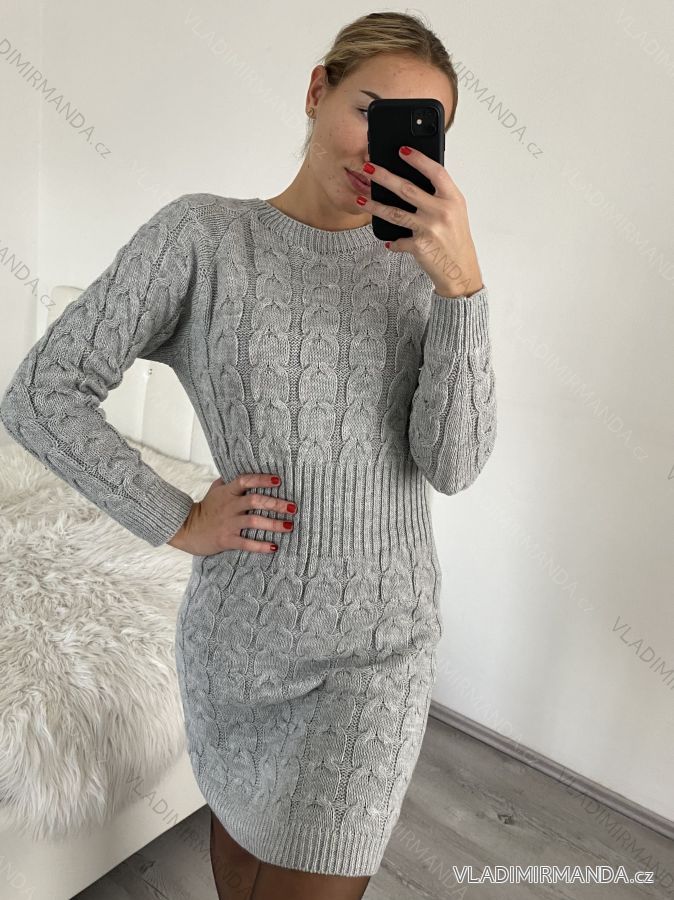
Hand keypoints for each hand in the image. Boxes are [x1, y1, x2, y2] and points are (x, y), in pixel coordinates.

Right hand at [167, 473, 296, 554]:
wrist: (187, 529)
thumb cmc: (205, 509)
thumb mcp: (214, 491)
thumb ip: (228, 482)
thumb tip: (238, 470)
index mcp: (228, 492)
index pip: (245, 481)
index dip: (262, 480)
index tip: (278, 481)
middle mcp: (229, 506)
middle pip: (255, 501)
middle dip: (276, 504)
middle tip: (292, 507)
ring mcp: (228, 523)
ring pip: (254, 521)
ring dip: (274, 524)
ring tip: (289, 526)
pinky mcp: (227, 539)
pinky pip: (246, 543)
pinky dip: (261, 546)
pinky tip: (274, 547)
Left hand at [358, 146, 483, 297]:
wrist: (460, 271)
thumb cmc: (456, 240)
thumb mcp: (456, 213)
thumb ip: (440, 196)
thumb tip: (416, 180)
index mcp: (453, 199)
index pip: (435, 172)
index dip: (418, 159)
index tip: (402, 150)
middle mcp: (442, 211)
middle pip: (407, 189)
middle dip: (384, 177)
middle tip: (368, 168)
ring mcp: (429, 228)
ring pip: (395, 213)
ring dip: (375, 205)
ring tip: (362, 199)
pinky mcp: (419, 245)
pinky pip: (398, 240)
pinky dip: (392, 242)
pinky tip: (388, 241)